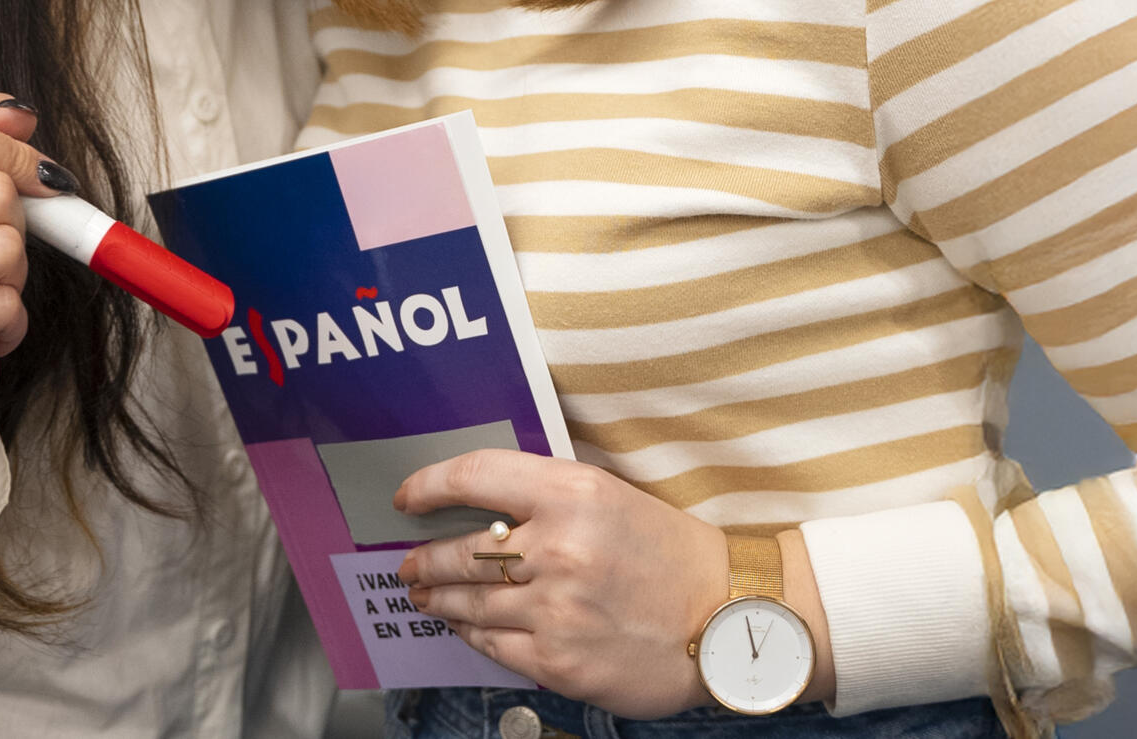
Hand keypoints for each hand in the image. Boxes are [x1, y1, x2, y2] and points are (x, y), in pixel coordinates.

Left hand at [394, 450, 724, 716]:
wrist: (728, 619)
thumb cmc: (672, 555)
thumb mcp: (611, 498)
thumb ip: (548, 499)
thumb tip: (482, 510)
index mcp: (573, 493)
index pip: (475, 476)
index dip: (428, 485)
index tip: (407, 497)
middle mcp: (558, 548)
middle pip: (461, 551)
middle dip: (424, 561)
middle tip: (409, 564)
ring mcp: (556, 609)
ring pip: (470, 604)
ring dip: (440, 601)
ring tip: (426, 597)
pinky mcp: (559, 661)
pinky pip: (493, 646)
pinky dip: (473, 636)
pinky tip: (468, 629)